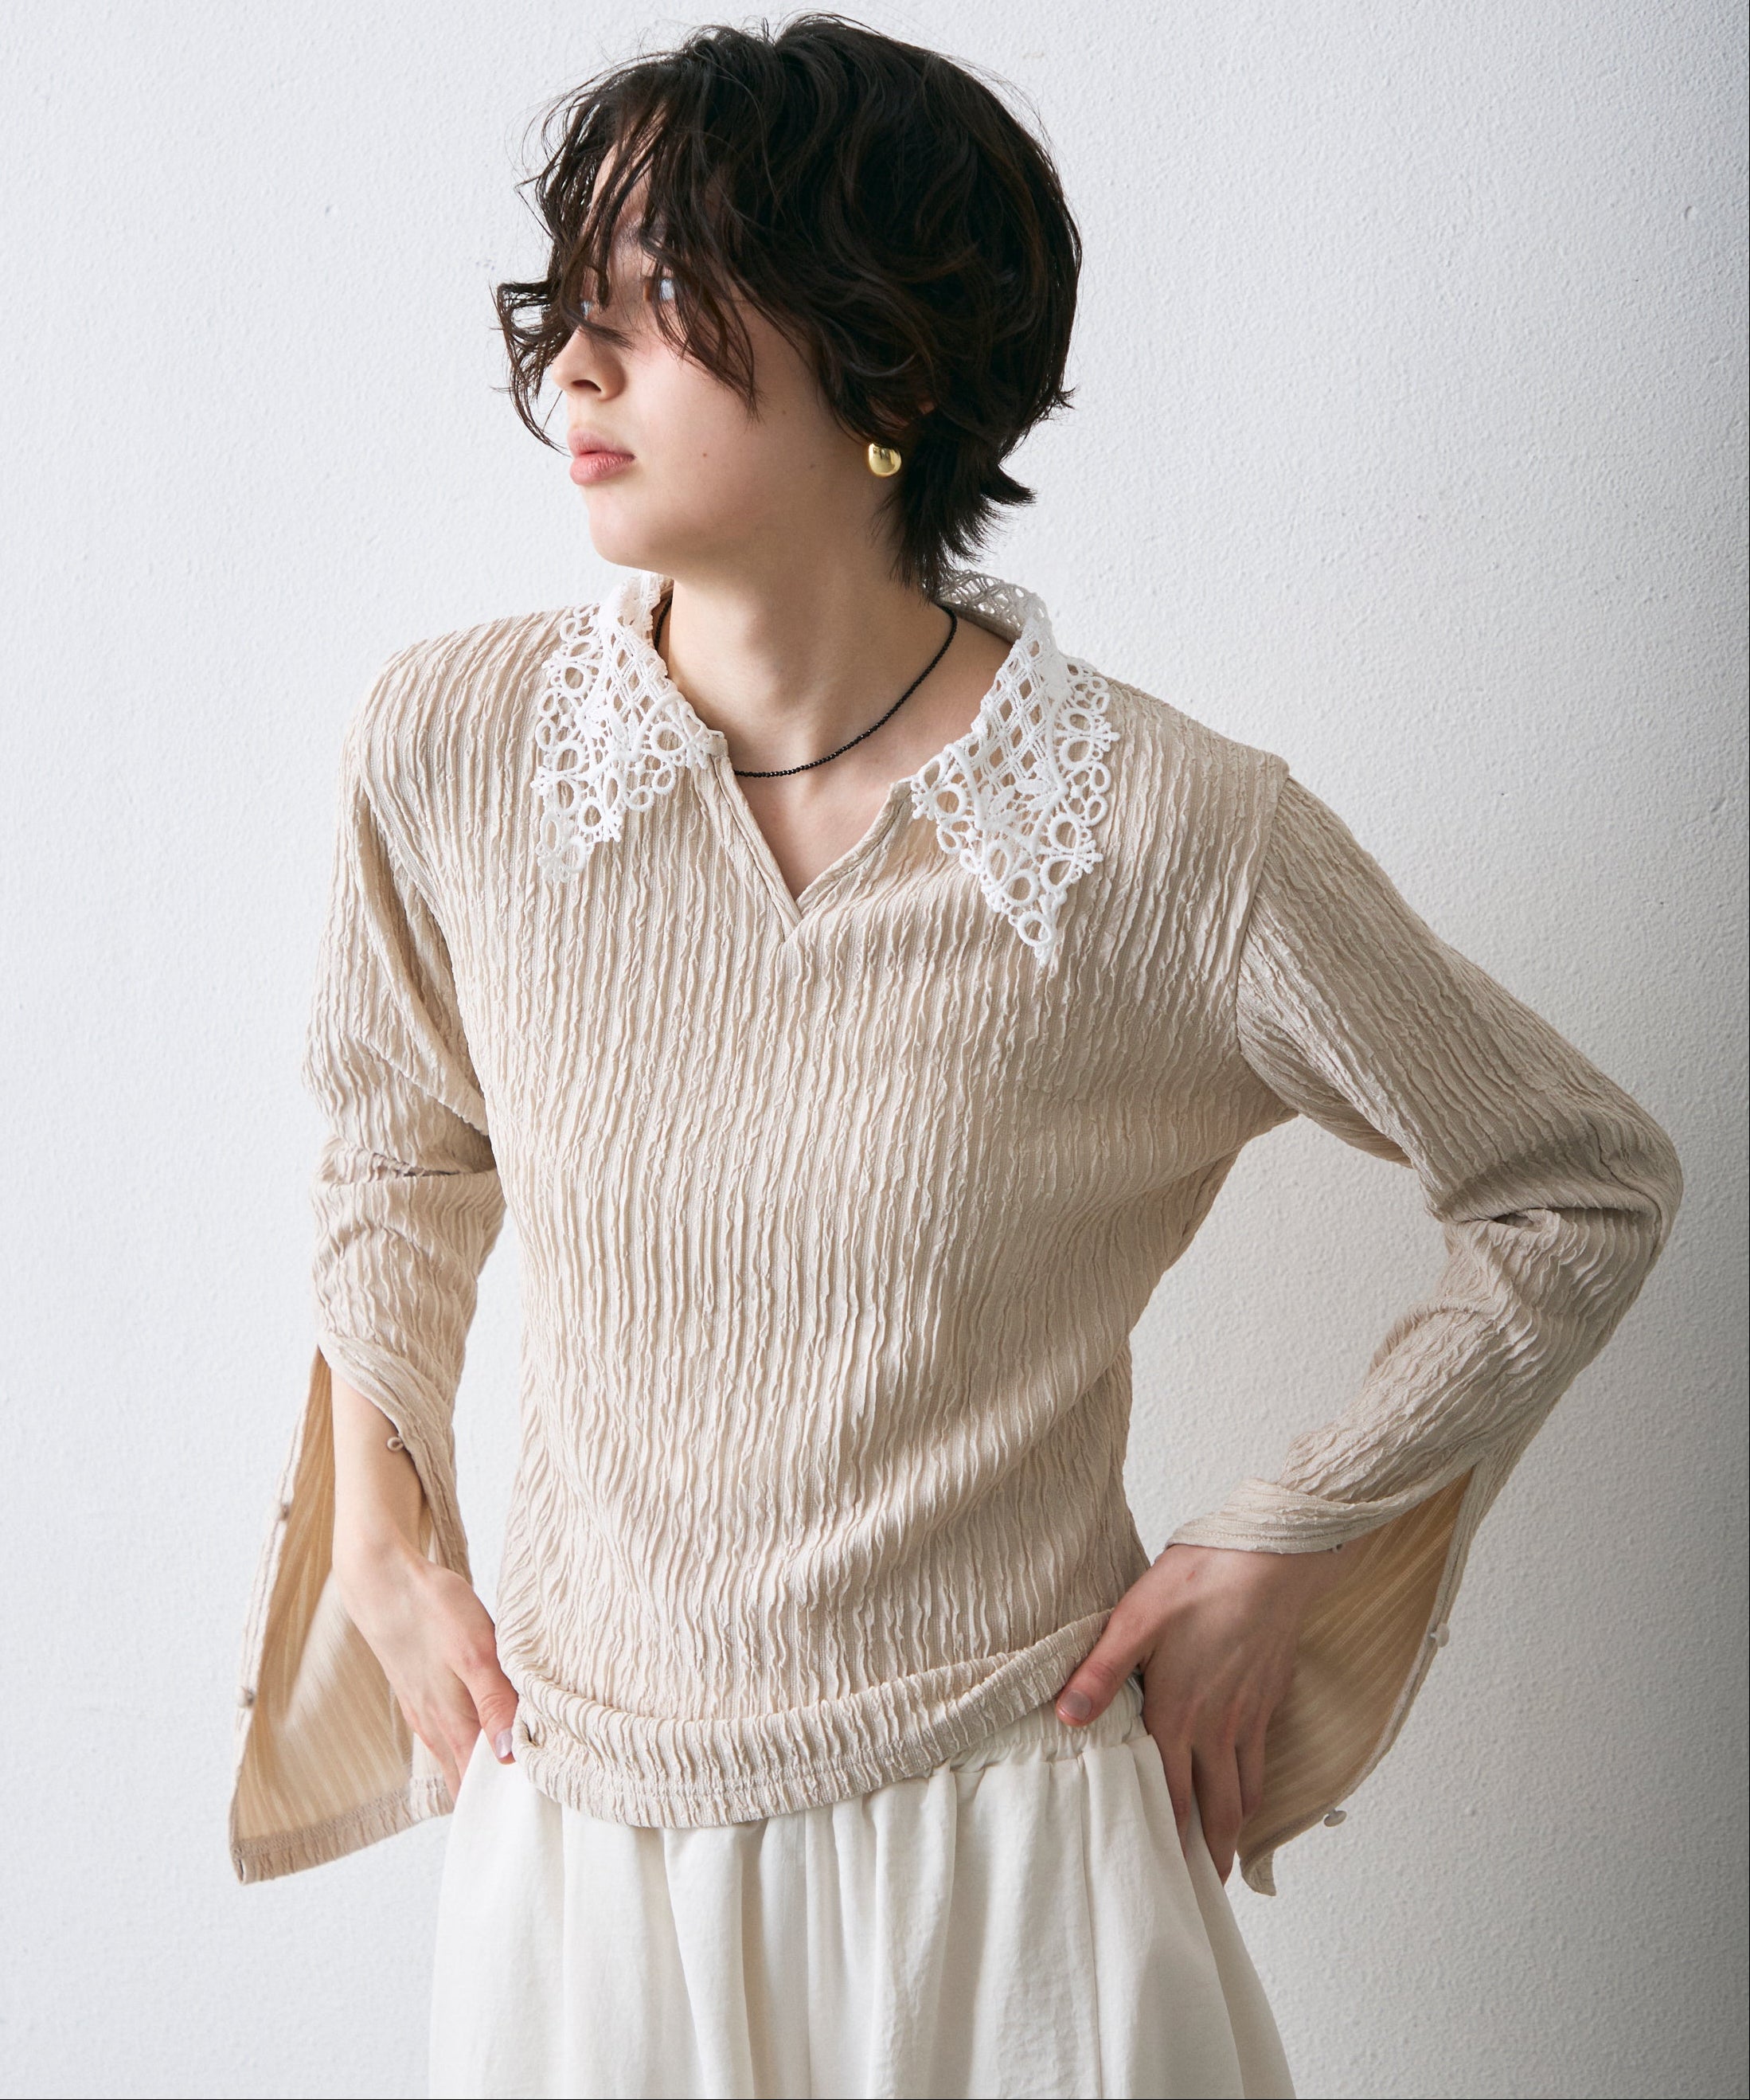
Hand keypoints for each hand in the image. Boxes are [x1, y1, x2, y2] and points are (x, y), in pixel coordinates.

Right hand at [332, 1532, 519, 1805]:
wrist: (381, 1580)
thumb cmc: (431, 1610)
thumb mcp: (475, 1650)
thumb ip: (494, 1703)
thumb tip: (510, 1757)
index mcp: (450, 1723)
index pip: (477, 1786)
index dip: (506, 1802)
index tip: (542, 1806)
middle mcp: (434, 1727)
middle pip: (466, 1780)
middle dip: (498, 1795)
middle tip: (540, 1798)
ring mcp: (424, 1711)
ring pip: (457, 1756)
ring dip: (485, 1769)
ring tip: (524, 1770)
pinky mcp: (421, 1693)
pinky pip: (449, 1732)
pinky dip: (473, 1742)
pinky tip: (493, 1729)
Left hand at [1053, 1540, 1352, 1882]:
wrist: (1269, 1562)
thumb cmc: (1198, 1583)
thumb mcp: (1134, 1619)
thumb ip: (1101, 1672)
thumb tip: (1066, 1718)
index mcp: (1178, 1712)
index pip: (1172, 1795)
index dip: (1167, 1840)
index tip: (1163, 1878)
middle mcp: (1217, 1726)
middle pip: (1218, 1808)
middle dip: (1208, 1854)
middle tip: (1200, 1890)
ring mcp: (1248, 1715)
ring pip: (1245, 1789)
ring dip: (1233, 1827)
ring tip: (1222, 1854)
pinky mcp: (1268, 1697)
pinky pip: (1262, 1759)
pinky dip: (1254, 1788)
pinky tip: (1245, 1790)